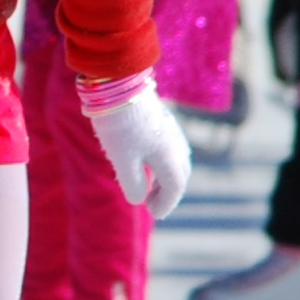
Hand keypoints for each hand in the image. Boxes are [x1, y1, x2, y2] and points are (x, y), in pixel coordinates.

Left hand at [81, 76, 195, 217]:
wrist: (120, 85)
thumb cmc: (120, 125)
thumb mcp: (122, 159)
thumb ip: (132, 182)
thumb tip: (138, 199)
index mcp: (169, 156)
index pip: (175, 186)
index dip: (167, 202)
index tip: (155, 214)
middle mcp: (175, 144)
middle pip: (179, 174)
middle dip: (169, 192)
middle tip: (153, 205)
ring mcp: (170, 130)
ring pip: (176, 159)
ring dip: (166, 177)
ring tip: (151, 187)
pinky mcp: (161, 120)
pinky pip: (169, 147)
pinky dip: (162, 162)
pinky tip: (147, 162)